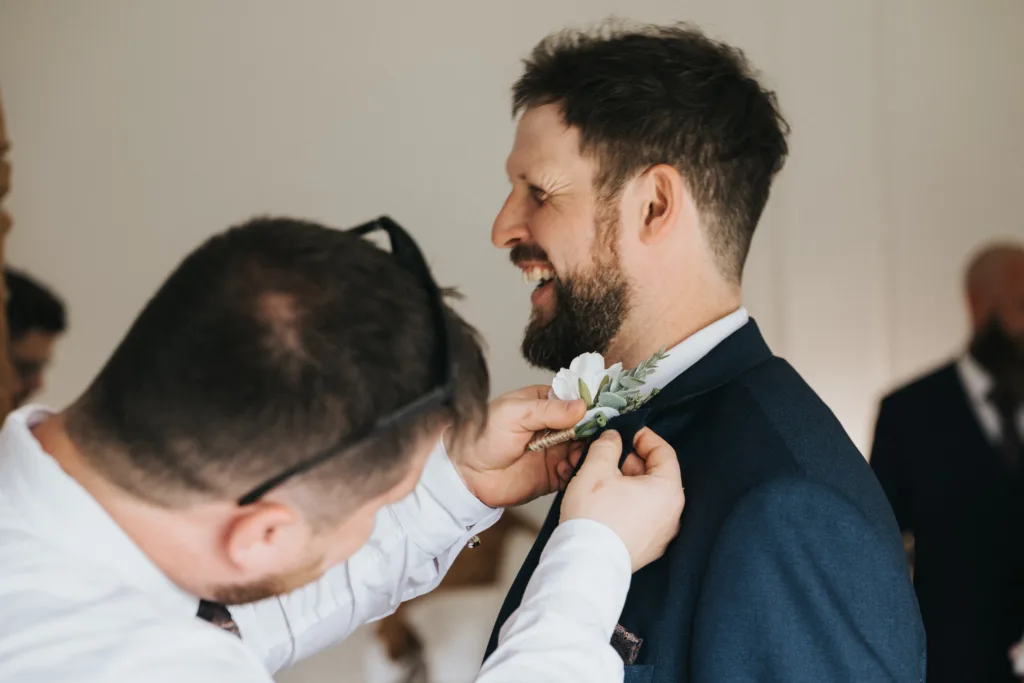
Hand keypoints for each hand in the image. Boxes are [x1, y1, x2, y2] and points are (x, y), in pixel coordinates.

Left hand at [447, 385, 586, 507]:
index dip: (590, 407)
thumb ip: (548, 410)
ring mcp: (555, 450)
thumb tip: (581, 406)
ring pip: (584, 450)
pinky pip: (575, 472)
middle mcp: (554, 427)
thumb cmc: (483, 435)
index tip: (601, 414)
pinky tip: (568, 469)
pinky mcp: (554, 474)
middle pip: (585, 427)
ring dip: (586, 453)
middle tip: (590, 440)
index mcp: (544, 404)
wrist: (467, 473)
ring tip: (576, 456)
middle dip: (591, 433)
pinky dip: (578, 471)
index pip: (576, 401)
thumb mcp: (514, 413)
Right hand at [561, 428, 684, 571]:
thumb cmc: (594, 518)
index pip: (664, 452)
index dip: (644, 438)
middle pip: (654, 475)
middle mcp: (672, 514)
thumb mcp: (596, 470)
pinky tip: (602, 502)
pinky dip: (625, 504)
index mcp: (667, 491)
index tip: (626, 433)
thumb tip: (612, 437)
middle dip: (628, 461)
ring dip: (624, 483)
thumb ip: (607, 446)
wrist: (585, 565)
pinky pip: (641, 516)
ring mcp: (661, 534)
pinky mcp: (647, 548)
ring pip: (646, 496)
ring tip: (598, 479)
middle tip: (605, 456)